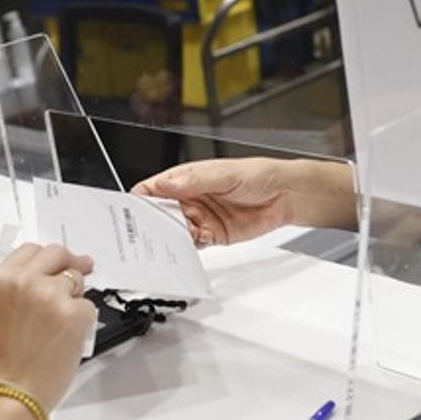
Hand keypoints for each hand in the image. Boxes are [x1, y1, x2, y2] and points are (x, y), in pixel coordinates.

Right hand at [0, 244, 96, 414]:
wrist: (12, 391)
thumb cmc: (7, 360)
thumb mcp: (3, 309)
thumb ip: (25, 287)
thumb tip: (56, 275)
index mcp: (3, 279)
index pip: (33, 250)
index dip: (50, 258)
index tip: (61, 262)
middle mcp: (26, 281)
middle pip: (58, 254)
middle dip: (70, 263)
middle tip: (83, 269)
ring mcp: (51, 295)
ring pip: (76, 279)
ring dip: (75, 296)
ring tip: (60, 325)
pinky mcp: (74, 312)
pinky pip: (88, 306)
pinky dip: (83, 320)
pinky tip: (68, 337)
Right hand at [133, 158, 296, 245]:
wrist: (285, 195)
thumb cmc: (257, 175)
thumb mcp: (223, 173)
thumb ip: (194, 181)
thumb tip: (166, 184)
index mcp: (186, 179)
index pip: (154, 189)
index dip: (142, 199)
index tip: (136, 210)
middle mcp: (190, 199)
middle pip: (160, 213)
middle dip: (155, 222)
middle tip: (154, 229)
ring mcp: (200, 218)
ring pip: (175, 231)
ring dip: (174, 236)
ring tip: (178, 235)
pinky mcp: (211, 235)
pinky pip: (194, 244)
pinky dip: (192, 246)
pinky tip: (198, 239)